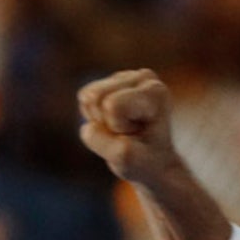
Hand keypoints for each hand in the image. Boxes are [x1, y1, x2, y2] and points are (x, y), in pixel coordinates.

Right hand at [78, 68, 180, 189]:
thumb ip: (103, 141)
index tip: (138, 134)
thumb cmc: (145, 160)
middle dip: (106, 122)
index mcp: (155, 92)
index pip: (112, 106)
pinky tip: (115, 121)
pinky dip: (94, 116)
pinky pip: (84, 99)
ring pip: (87, 97)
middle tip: (129, 132)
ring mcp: (127, 77)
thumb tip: (88, 127)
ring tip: (123, 128)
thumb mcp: (128, 159)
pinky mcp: (111, 82)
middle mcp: (144, 78)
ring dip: (99, 120)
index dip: (117, 127)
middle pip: (96, 98)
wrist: (152, 161)